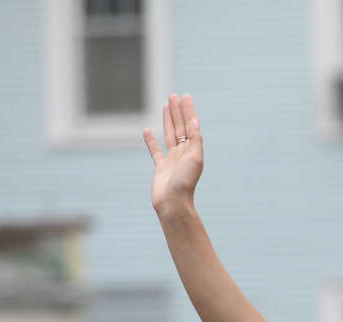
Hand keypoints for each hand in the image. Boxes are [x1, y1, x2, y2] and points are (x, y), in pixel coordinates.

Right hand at [143, 93, 202, 215]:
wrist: (173, 203)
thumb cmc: (185, 183)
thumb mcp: (195, 159)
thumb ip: (195, 140)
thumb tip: (195, 122)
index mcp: (193, 150)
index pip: (190, 125)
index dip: (188, 111)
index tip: (185, 96)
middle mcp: (184, 153)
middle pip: (180, 127)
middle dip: (177, 111)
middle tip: (174, 96)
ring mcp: (172, 160)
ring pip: (169, 135)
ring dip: (168, 120)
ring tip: (165, 107)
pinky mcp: (161, 168)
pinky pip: (155, 150)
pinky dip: (151, 141)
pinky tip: (147, 130)